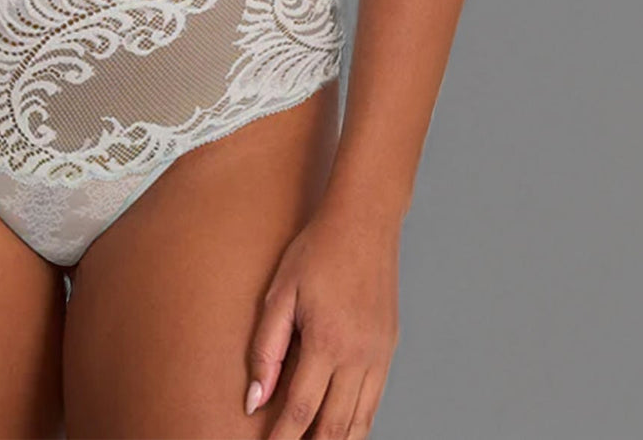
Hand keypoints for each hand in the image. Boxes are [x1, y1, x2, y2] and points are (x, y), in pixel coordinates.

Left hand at [245, 205, 400, 438]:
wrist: (364, 223)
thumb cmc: (316, 251)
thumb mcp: (280, 292)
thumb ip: (267, 348)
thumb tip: (254, 399)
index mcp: (327, 342)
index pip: (301, 412)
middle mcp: (358, 357)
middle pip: (335, 428)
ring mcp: (378, 356)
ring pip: (360, 422)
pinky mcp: (388, 350)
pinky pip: (374, 402)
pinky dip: (358, 425)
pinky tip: (341, 431)